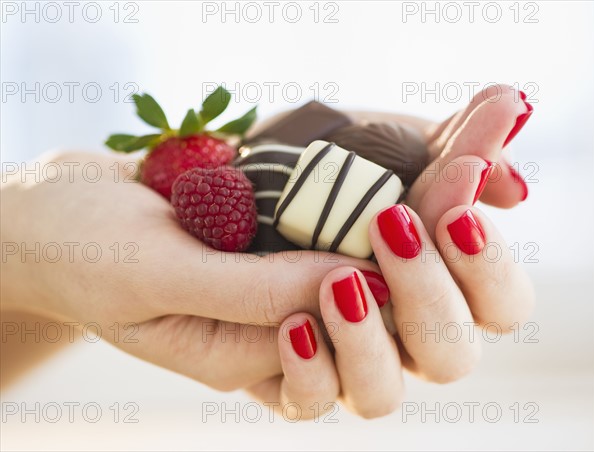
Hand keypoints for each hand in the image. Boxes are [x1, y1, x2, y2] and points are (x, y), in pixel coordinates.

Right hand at [1, 151, 381, 389]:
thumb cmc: (89, 247)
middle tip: (396, 220)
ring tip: (384, 201)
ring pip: (343, 290)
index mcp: (234, 359)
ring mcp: (261, 295)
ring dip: (370, 248)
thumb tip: (354, 281)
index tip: (388, 235)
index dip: (370, 298)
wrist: (57, 211)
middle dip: (386, 283)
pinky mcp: (259, 256)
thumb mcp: (161, 272)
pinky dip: (342, 221)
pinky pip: (317, 249)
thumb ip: (252, 290)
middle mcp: (257, 335)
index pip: (331, 350)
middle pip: (351, 333)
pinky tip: (353, 184)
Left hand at [246, 85, 534, 418]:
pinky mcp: (283, 371)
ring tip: (341, 279)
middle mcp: (395, 328)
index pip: (499, 304)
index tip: (459, 208)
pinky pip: (308, 400)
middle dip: (432, 295)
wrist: (210, 182)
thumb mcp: (378, 140)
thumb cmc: (305, 160)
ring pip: (383, 394)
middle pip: (453, 358)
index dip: (490, 267)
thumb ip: (450, 149)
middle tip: (393, 226)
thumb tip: (515, 163)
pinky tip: (294, 325)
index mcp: (434, 278)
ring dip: (371, 340)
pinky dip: (310, 370)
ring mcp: (339, 354)